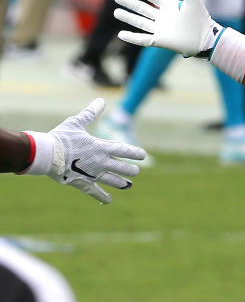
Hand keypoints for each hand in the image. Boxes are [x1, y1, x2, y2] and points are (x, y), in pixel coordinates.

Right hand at [26, 98, 145, 202]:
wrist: (44, 154)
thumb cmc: (60, 137)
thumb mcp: (76, 123)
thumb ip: (90, 113)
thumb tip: (101, 100)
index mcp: (101, 147)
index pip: (124, 150)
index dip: (135, 153)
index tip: (143, 155)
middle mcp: (100, 162)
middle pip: (122, 168)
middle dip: (130, 170)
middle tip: (135, 171)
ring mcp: (92, 174)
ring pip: (113, 180)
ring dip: (122, 183)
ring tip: (129, 185)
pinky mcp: (81, 183)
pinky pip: (95, 191)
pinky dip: (102, 196)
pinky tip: (108, 200)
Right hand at [115, 0, 222, 57]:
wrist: (206, 39)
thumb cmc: (201, 19)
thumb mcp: (193, 0)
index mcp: (169, 6)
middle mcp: (163, 17)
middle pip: (142, 8)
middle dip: (129, 3)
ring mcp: (161, 29)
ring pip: (140, 22)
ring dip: (128, 17)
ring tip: (116, 12)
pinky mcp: (160, 41)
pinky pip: (143, 39)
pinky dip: (132, 37)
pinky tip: (121, 34)